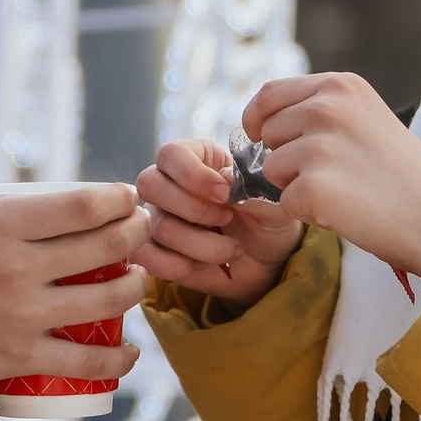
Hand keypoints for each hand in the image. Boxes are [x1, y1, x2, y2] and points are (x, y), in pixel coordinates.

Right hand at [0, 185, 149, 392]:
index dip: (117, 199)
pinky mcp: (20, 357)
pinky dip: (118, 359)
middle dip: (137, 234)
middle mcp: (18, 267)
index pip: (82, 205)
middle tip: (144, 232)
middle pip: (105, 245)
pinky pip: (87, 362)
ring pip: (107, 299)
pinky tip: (129, 352)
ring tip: (139, 282)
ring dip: (136, 288)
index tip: (127, 198)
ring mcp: (23, 315)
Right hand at [134, 139, 305, 307]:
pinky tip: (204, 265)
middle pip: (149, 184)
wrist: (268, 261)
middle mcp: (170, 184)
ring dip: (203, 245)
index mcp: (197, 158)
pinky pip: (148, 257)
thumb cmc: (269, 219)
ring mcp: (160, 217)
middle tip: (227, 217)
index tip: (225, 194)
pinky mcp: (157, 251)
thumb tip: (223, 179)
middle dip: (193, 208)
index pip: (172, 154)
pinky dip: (178, 266)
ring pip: (159, 227)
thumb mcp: (272, 201)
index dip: (193, 175)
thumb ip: (251, 186)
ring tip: (233, 248)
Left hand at [244, 73, 420, 284]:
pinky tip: (343, 211)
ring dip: (295, 185)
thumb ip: (321, 110)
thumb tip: (265, 122)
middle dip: (284, 155)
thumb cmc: (405, 173)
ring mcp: (318, 147)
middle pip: (267, 132)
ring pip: (271, 169)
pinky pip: (283, 203)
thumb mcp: (365, 118)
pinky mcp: (312, 189)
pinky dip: (306, 213)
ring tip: (343, 190)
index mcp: (340, 86)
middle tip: (330, 173)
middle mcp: (325, 108)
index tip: (258, 135)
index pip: (271, 93)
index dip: (258, 117)